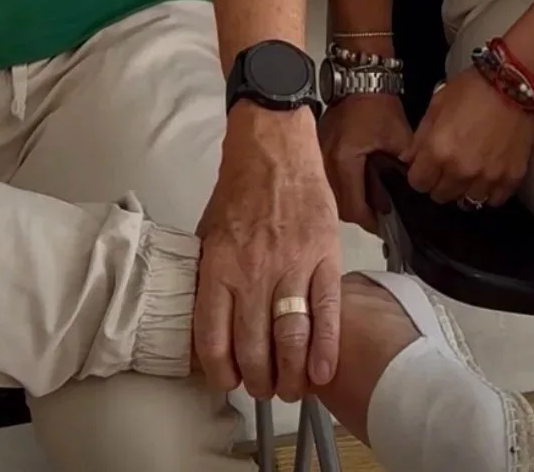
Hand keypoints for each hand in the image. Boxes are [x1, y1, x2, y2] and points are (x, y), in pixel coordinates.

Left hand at [194, 104, 340, 404]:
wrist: (273, 145)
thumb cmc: (238, 190)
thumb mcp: (207, 234)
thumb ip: (208, 280)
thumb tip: (209, 329)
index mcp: (219, 266)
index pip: (214, 339)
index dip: (221, 373)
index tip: (229, 381)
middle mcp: (253, 272)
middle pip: (255, 349)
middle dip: (260, 382)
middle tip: (265, 389)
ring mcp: (292, 264)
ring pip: (291, 338)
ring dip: (293, 375)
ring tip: (292, 388)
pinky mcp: (324, 255)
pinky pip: (327, 311)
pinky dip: (325, 348)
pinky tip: (323, 372)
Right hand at [320, 93, 413, 232]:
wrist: (360, 76)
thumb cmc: (379, 105)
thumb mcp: (399, 137)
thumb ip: (404, 168)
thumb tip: (411, 192)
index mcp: (343, 161)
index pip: (353, 206)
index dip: (371, 221)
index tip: (386, 225)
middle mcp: (326, 161)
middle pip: (340, 204)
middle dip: (362, 213)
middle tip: (382, 214)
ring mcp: (320, 153)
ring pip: (334, 192)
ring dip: (353, 199)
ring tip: (375, 198)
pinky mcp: (321, 146)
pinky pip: (331, 176)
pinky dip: (346, 184)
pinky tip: (363, 180)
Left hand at [406, 68, 533, 207]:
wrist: (514, 83)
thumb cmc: (472, 88)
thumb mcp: (437, 104)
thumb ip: (420, 136)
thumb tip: (408, 159)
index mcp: (438, 151)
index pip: (418, 184)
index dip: (419, 174)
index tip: (425, 166)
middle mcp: (461, 170)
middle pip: (440, 196)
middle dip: (439, 183)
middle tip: (447, 166)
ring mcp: (488, 177)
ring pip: (467, 202)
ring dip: (464, 189)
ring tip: (469, 171)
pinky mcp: (511, 178)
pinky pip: (494, 200)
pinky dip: (489, 192)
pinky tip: (488, 175)